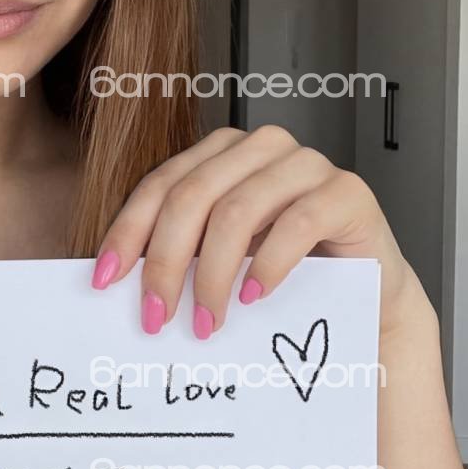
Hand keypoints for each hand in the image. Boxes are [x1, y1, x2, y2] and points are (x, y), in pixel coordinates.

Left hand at [89, 125, 428, 338]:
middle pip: (192, 197)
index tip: (104, 280)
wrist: (363, 295)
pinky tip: (253, 298)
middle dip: (166, 262)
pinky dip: (267, 265)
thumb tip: (110, 279)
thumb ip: (175, 252)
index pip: (160, 185)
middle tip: (156, 316)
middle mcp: (260, 147)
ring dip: (213, 275)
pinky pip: (297, 223)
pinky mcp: (347, 191)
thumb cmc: (282, 271)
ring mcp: (306, 163)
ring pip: (237, 211)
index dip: (128, 232)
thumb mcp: (218, 255)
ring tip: (206, 321)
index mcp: (220, 151)